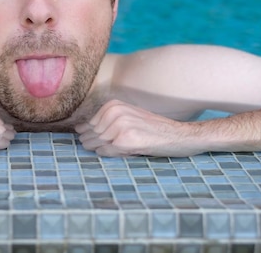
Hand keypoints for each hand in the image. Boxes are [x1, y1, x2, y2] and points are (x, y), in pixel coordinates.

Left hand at [75, 99, 200, 156]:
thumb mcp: (129, 118)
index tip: (113, 140)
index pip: (88, 125)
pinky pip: (106, 152)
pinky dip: (113, 155)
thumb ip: (105, 122)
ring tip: (129, 146)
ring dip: (108, 151)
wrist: (181, 135)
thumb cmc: (155, 129)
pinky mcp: (125, 140)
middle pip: (89, 136)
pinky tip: (130, 150)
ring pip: (96, 145)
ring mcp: (119, 125)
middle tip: (123, 145)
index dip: (96, 138)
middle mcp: (114, 112)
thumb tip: (78, 130)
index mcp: (113, 105)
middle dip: (99, 145)